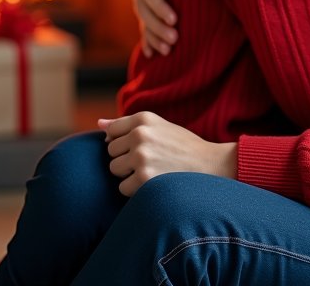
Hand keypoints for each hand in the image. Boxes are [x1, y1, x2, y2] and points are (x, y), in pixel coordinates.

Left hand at [98, 112, 236, 196]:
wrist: (210, 165)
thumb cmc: (182, 146)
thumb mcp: (159, 126)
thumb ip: (128, 125)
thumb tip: (99, 124)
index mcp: (144, 118)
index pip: (112, 131)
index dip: (124, 143)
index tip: (141, 147)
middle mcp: (140, 134)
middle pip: (111, 152)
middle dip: (125, 159)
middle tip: (150, 160)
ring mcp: (141, 157)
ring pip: (115, 169)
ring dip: (129, 175)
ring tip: (152, 171)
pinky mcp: (142, 179)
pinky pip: (122, 188)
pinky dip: (135, 190)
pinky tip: (153, 183)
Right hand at [132, 0, 179, 55]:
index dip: (160, 7)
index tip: (174, 20)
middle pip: (145, 12)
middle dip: (159, 27)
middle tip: (175, 39)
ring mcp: (141, 5)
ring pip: (145, 23)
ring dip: (154, 38)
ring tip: (168, 51)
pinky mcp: (146, 15)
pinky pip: (144, 31)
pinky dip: (148, 42)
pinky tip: (151, 55)